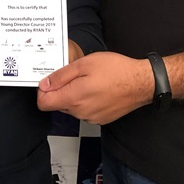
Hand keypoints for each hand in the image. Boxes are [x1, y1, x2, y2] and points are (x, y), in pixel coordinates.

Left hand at [36, 51, 153, 124]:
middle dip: (60, 90)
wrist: (141, 83)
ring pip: (71, 107)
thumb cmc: (116, 70)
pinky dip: (86, 100)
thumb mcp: (84, 64)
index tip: (50, 80)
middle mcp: (80, 112)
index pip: (43, 103)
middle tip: (73, 74)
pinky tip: (97, 88)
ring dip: (74, 94)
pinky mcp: (100, 119)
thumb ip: (61, 76)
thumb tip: (44, 84)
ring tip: (88, 80)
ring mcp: (91, 118)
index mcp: (74, 98)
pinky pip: (84, 110)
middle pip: (57, 104)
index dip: (43, 90)